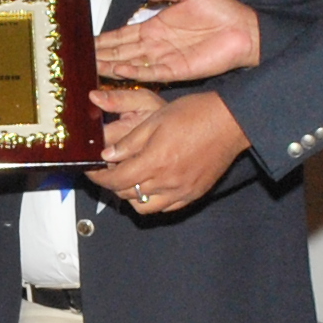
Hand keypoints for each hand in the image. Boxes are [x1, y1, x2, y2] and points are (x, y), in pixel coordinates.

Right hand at [91, 0, 259, 82]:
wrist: (244, 29)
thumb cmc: (221, 9)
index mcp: (156, 26)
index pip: (124, 35)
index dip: (105, 38)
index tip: (86, 40)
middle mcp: (156, 45)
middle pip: (121, 51)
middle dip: (101, 54)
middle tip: (78, 58)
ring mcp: (165, 59)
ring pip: (130, 64)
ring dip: (110, 65)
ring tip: (90, 66)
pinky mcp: (177, 70)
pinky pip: (150, 72)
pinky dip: (134, 72)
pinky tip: (117, 70)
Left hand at [91, 91, 246, 214]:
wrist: (230, 121)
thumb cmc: (194, 114)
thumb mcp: (155, 119)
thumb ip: (130, 142)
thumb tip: (108, 156)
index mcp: (154, 161)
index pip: (116, 180)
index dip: (99, 178)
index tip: (92, 172)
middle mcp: (167, 181)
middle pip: (127, 194)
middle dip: (112, 184)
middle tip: (109, 172)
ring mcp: (181, 191)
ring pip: (144, 207)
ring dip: (132, 196)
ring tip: (130, 180)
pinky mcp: (194, 194)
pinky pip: (166, 207)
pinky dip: (153, 200)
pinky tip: (152, 185)